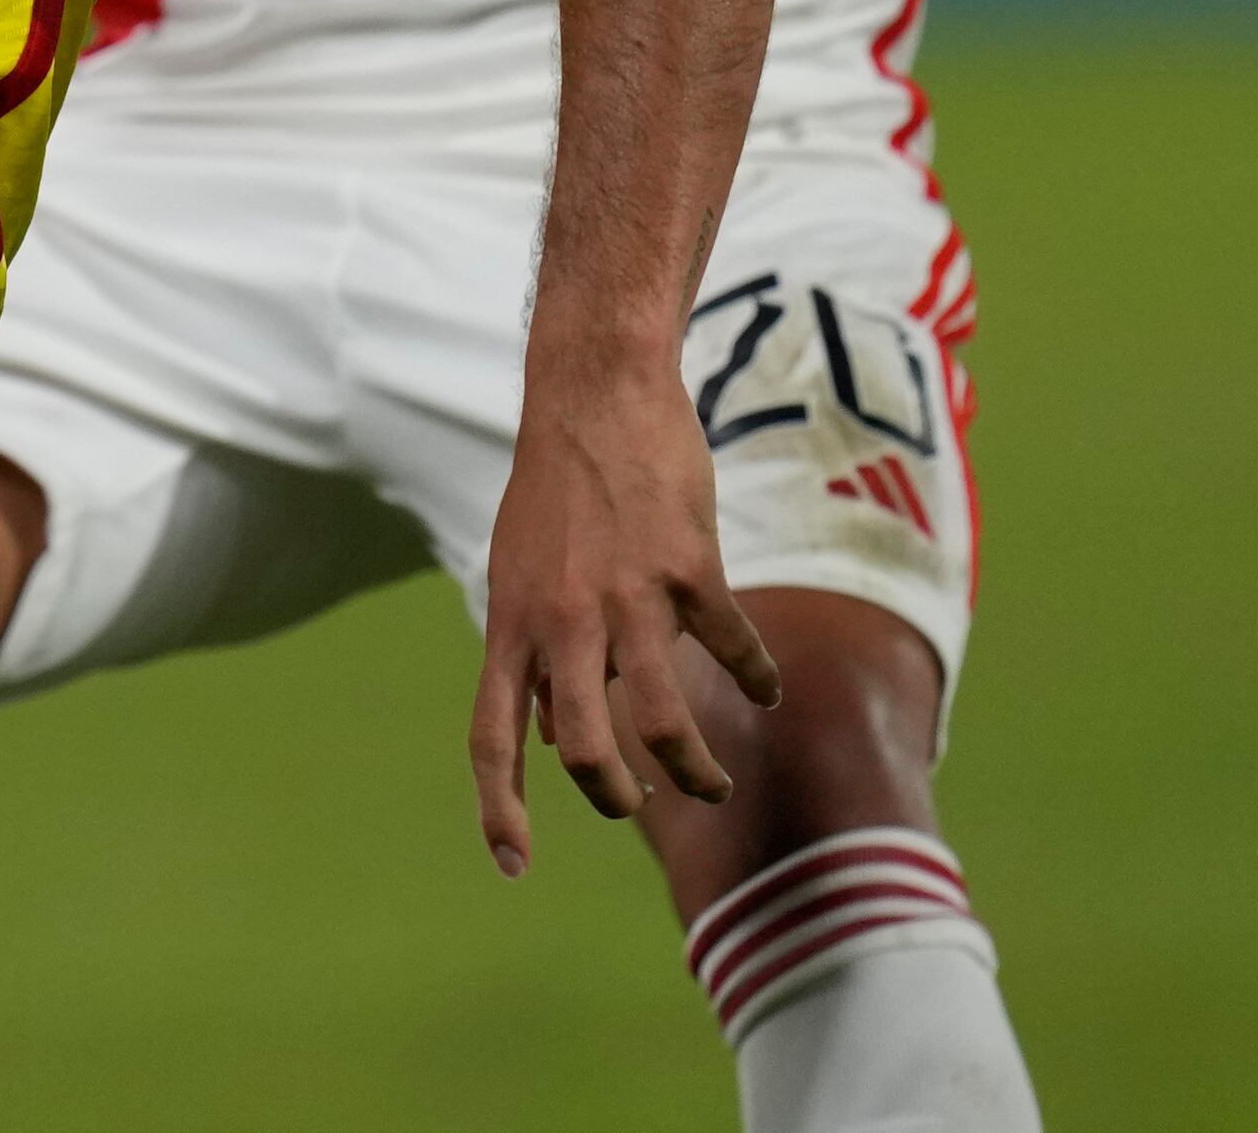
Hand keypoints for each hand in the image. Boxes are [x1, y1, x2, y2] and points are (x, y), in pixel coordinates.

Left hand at [470, 355, 777, 875]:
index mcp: (510, 623)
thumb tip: (559, 738)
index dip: (500, 807)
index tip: (512, 866)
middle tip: (641, 803)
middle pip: (584, 749)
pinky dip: (755, 678)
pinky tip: (767, 690)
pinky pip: (731, 648)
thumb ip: (539, 653)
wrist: (594, 391)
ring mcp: (625, 597)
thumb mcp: (520, 575)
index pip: (490, 736)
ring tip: (709, 784)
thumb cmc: (556, 491)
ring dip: (693, 769)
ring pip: (661, 722)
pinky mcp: (689, 569)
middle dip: (615, 797)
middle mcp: (560, 620)